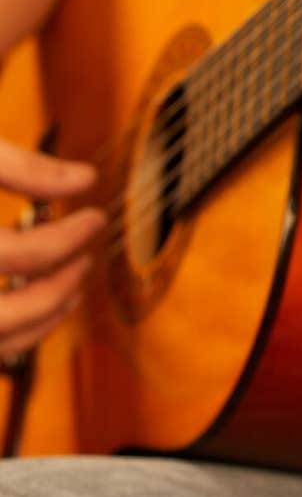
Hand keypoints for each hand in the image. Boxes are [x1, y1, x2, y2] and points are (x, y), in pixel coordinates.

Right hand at [0, 139, 103, 361]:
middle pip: (1, 317)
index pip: (13, 254)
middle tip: (86, 258)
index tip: (95, 218)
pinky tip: (40, 299)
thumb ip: (20, 165)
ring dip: (38, 320)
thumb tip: (85, 180)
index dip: (64, 239)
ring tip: (74, 285)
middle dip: (53, 291)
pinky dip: (15, 331)